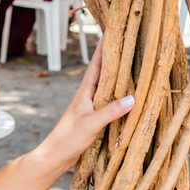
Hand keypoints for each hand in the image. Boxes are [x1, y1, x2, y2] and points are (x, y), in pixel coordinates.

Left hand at [36, 41, 134, 170]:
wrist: (56, 156)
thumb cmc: (67, 140)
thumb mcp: (90, 124)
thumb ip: (110, 112)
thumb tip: (133, 98)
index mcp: (84, 93)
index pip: (96, 66)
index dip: (103, 50)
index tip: (110, 33)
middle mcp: (87, 97)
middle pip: (104, 73)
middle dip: (114, 59)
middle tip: (128, 43)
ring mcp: (91, 107)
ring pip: (108, 87)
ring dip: (119, 77)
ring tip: (134, 64)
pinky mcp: (94, 118)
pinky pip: (110, 102)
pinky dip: (120, 96)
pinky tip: (130, 96)